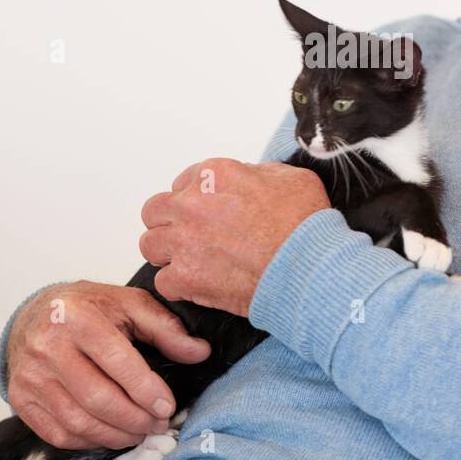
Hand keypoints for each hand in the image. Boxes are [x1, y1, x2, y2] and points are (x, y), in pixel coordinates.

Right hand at [6, 280, 211, 449]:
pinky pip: (58, 433)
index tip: (166, 405)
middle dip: (134, 418)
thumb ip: (165, 328)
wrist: (33, 315)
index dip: (145, 389)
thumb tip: (199, 352)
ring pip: (78, 421)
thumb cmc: (86, 309)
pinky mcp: (21, 398)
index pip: (116, 360)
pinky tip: (111, 433)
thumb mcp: (128, 304)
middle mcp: (47, 346)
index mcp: (77, 317)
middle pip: (96, 397)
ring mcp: (30, 375)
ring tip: (139, 431)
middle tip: (157, 423)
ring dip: (116, 434)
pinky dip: (90, 441)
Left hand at [139, 158, 329, 317]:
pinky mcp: (186, 277)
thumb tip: (252, 179)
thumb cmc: (306, 227)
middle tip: (191, 235)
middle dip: (170, 222)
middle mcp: (192, 204)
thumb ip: (260, 174)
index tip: (207, 213)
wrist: (309, 267)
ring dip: (168, 253)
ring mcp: (185, 241)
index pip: (184, 182)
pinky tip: (198, 285)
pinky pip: (163, 282)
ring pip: (151, 244)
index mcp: (215, 175)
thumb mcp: (291, 178)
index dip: (196, 200)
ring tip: (191, 261)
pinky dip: (179, 285)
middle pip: (156, 211)